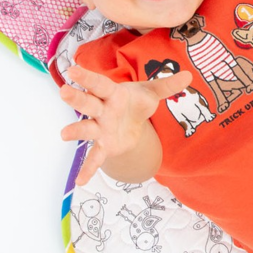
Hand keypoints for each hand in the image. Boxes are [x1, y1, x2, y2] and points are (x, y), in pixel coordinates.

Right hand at [59, 65, 191, 185]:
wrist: (132, 124)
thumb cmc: (135, 103)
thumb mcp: (151, 93)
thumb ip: (168, 85)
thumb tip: (189, 75)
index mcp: (112, 93)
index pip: (99, 83)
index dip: (87, 77)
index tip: (73, 70)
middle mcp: (102, 110)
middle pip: (88, 103)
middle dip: (77, 98)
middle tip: (64, 91)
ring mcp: (100, 128)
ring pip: (87, 128)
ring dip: (76, 131)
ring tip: (64, 134)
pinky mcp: (104, 146)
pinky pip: (95, 157)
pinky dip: (88, 169)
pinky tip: (80, 182)